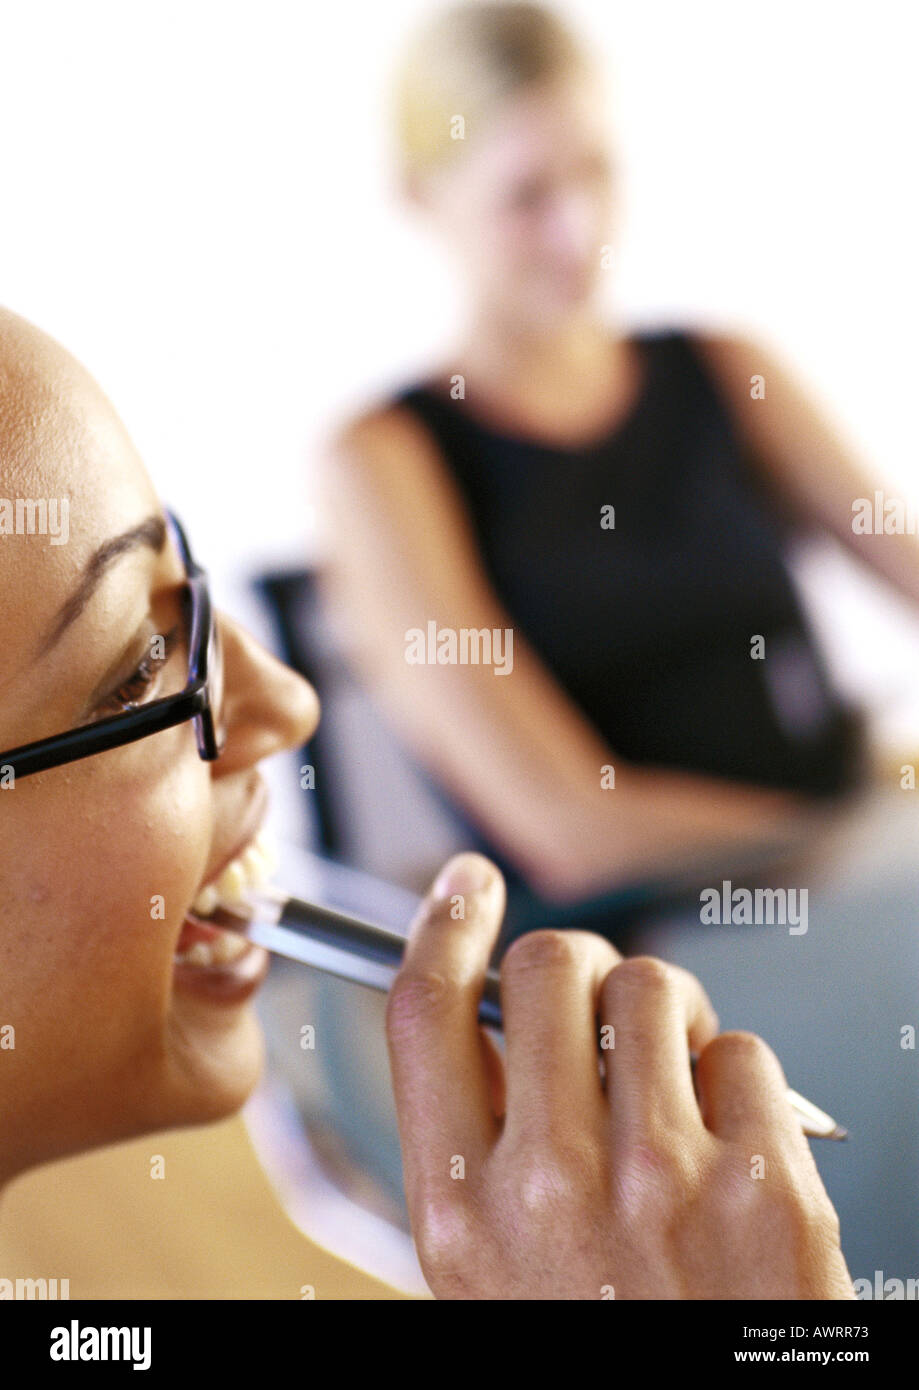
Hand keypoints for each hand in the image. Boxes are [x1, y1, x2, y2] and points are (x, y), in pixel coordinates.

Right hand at [386, 852, 853, 1299]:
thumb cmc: (596, 1333)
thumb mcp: (491, 1269)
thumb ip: (479, 1142)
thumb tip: (501, 1011)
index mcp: (460, 1212)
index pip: (427, 1012)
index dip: (443, 925)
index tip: (466, 886)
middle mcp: (550, 1187)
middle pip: (549, 966)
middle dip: (578, 963)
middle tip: (601, 1007)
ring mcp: (662, 1181)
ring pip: (654, 985)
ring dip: (667, 1016)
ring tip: (673, 1085)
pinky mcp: (764, 1186)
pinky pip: (744, 1051)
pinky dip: (740, 1083)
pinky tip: (731, 1150)